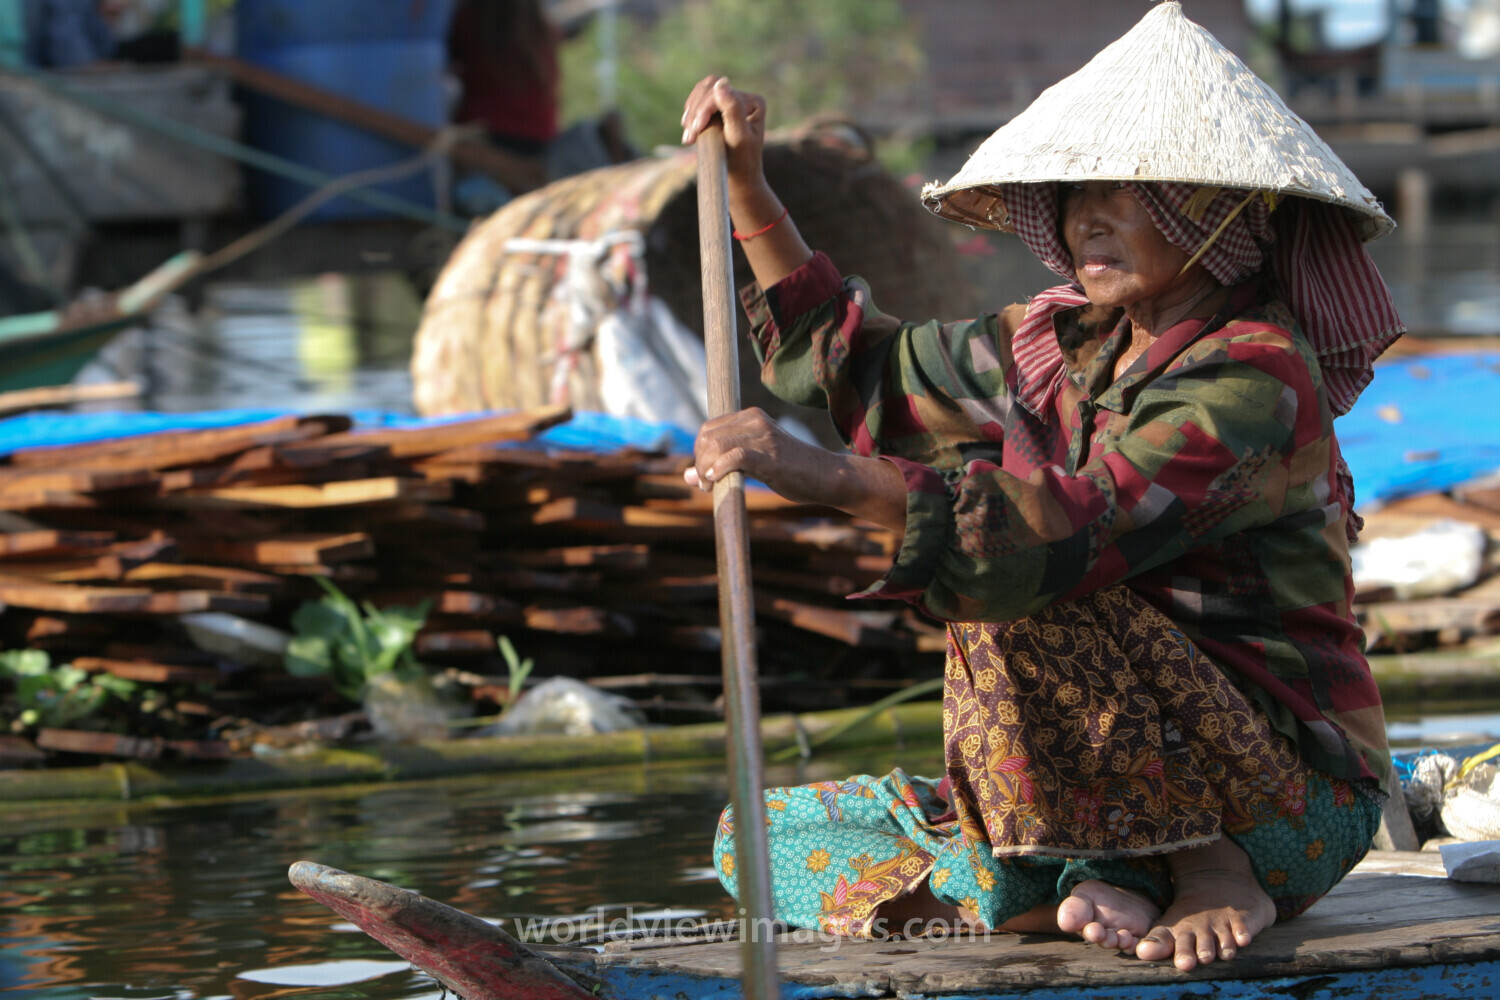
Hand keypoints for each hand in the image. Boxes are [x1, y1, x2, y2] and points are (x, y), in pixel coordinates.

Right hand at [681, 76, 767, 190]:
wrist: (740, 178)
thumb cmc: (741, 161)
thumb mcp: (738, 136)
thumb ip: (732, 109)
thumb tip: (722, 82)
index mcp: (754, 102)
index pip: (722, 92)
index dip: (705, 108)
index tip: (695, 130)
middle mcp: (745, 98)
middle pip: (710, 88)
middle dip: (696, 110)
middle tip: (689, 135)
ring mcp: (731, 102)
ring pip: (702, 92)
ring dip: (691, 112)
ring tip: (688, 135)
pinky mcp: (719, 109)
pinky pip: (699, 101)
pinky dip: (691, 113)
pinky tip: (688, 129)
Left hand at [685, 408, 907, 531]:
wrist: (825, 476)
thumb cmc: (790, 471)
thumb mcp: (752, 464)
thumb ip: (721, 464)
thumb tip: (688, 475)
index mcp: (750, 417)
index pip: (708, 429)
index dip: (698, 453)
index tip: (704, 476)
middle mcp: (755, 420)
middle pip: (707, 436)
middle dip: (700, 462)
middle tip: (706, 484)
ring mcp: (764, 436)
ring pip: (717, 445)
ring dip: (706, 469)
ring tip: (711, 486)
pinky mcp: (771, 454)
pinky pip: (736, 456)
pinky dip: (721, 469)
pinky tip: (717, 481)